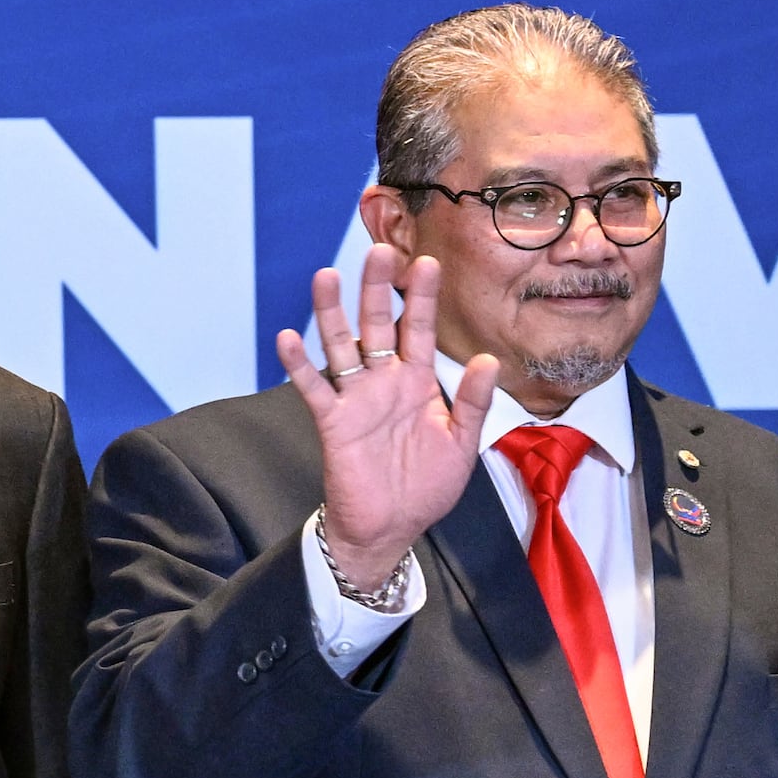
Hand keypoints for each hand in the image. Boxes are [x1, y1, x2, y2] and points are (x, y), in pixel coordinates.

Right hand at [274, 245, 495, 581]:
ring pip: (340, 346)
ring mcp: (356, 399)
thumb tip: (490, 359)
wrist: (390, 527)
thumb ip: (474, 402)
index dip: (423, 298)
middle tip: (378, 250)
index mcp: (419, 384)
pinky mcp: (333, 421)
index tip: (427, 262)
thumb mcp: (462, 443)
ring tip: (326, 276)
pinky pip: (315, 388)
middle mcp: (385, 382)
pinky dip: (299, 365)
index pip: (421, 330)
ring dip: (331, 313)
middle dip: (377, 288)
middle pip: (378, 325)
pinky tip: (288, 337)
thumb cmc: (426, 486)